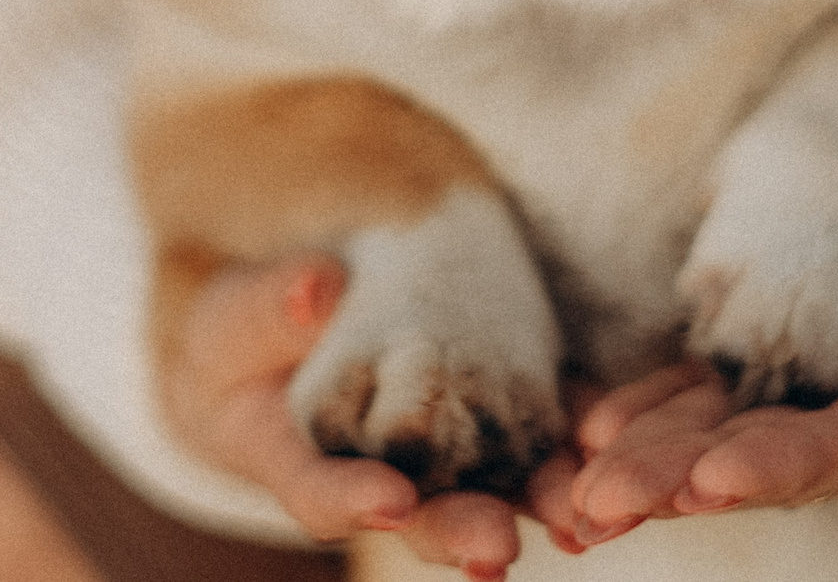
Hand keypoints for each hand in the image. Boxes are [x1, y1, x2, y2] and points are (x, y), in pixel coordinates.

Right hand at [165, 256, 562, 578]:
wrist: (294, 330)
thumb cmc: (245, 336)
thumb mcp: (232, 317)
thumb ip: (266, 309)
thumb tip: (317, 290)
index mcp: (293, 457)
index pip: (318, 491)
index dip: (352, 499)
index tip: (390, 499)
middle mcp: (373, 473)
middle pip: (417, 514)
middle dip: (458, 530)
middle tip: (496, 548)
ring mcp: (438, 450)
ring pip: (486, 485)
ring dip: (531, 502)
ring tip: (572, 519)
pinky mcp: (488, 410)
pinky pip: (534, 430)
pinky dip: (570, 440)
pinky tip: (605, 444)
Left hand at [561, 164, 837, 543]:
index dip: (789, 464)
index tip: (714, 480)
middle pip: (775, 458)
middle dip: (684, 480)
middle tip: (599, 503)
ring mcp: (830, 397)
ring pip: (729, 436)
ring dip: (651, 463)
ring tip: (573, 492)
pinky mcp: (794, 365)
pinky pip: (715, 396)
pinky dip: (654, 412)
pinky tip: (587, 430)